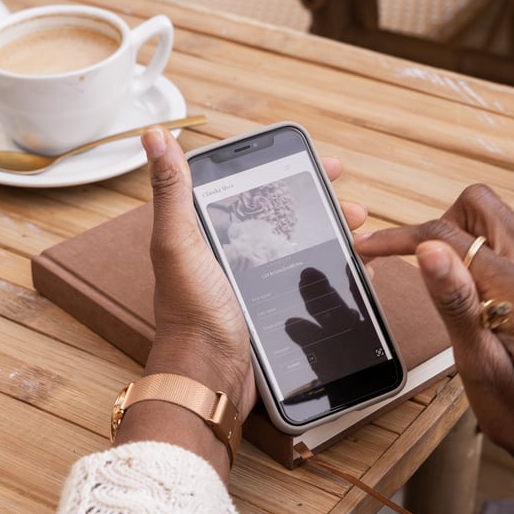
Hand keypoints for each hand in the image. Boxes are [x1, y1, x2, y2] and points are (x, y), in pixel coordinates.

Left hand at [119, 129, 354, 477]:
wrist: (209, 377)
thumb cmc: (191, 313)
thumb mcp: (179, 243)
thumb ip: (172, 192)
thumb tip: (153, 136)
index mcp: (207, 232)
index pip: (252, 188)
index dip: (289, 173)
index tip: (326, 165)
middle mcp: (229, 254)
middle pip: (284, 218)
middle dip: (322, 207)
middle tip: (354, 206)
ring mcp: (251, 283)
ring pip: (300, 249)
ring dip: (332, 237)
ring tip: (360, 236)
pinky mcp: (269, 311)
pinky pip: (306, 282)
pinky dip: (331, 272)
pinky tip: (354, 271)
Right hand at [352, 184, 513, 513]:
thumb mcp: (479, 366)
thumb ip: (454, 303)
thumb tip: (429, 249)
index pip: (448, 235)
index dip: (400, 238)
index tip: (367, 248)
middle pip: (481, 205)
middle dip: (438, 225)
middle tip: (416, 266)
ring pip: (503, 218)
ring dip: (469, 233)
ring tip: (450, 278)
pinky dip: (497, 246)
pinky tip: (484, 282)